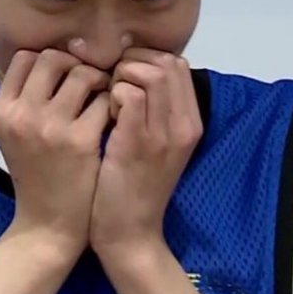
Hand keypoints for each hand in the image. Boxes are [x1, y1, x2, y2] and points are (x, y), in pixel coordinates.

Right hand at [0, 49, 110, 258]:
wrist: (48, 224)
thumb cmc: (35, 174)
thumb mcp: (15, 134)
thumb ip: (27, 97)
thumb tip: (57, 55)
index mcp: (0, 111)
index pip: (25, 57)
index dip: (48, 60)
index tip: (64, 75)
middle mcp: (20, 114)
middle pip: (52, 58)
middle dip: (75, 64)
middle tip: (87, 82)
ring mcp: (50, 127)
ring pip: (82, 73)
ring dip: (98, 80)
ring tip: (102, 96)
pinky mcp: (80, 140)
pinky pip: (104, 99)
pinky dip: (112, 103)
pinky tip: (112, 116)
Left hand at [90, 48, 202, 255]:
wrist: (130, 234)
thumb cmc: (135, 185)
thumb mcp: (156, 144)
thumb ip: (154, 108)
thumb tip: (134, 69)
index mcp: (191, 122)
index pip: (177, 64)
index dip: (146, 58)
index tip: (124, 74)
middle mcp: (184, 125)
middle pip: (167, 62)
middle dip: (133, 61)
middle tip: (112, 82)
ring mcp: (163, 135)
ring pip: (151, 74)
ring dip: (122, 75)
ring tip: (107, 97)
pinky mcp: (137, 145)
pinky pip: (130, 95)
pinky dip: (112, 94)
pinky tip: (101, 112)